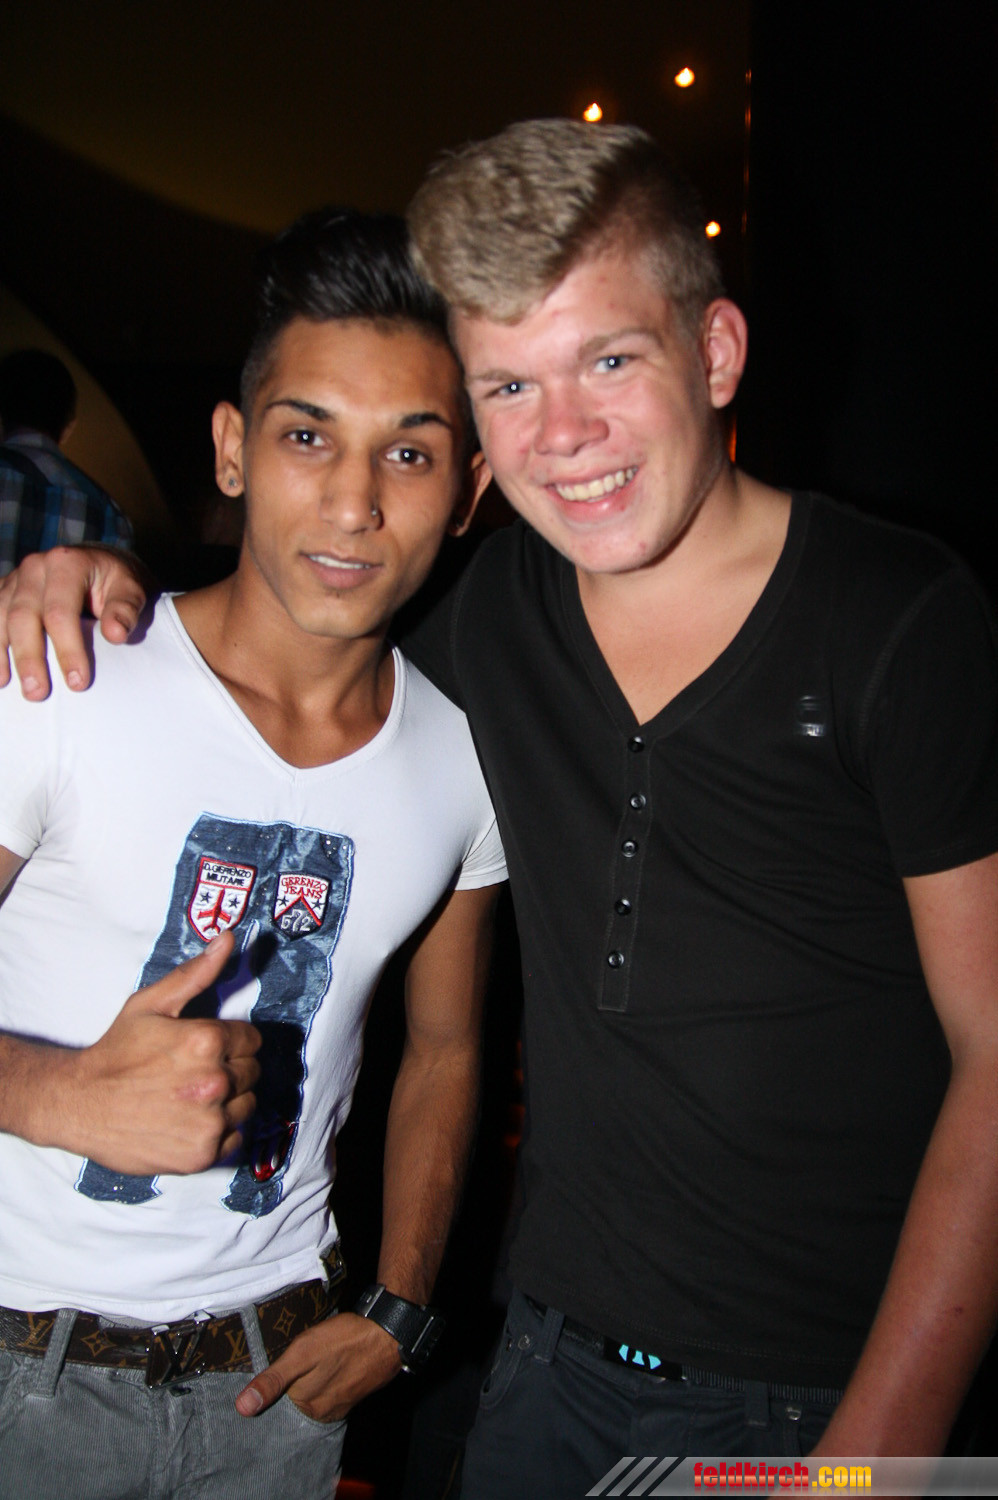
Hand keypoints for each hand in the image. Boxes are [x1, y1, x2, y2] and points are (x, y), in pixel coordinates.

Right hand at [0, 546, 148, 699]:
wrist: (98, 563)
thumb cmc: (115, 582)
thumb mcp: (131, 590)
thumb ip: (124, 610)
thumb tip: (115, 634)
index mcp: (66, 563)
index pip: (60, 612)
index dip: (67, 650)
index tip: (78, 683)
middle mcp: (35, 567)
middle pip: (23, 616)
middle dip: (29, 658)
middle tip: (37, 693)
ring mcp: (16, 578)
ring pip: (0, 616)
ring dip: (1, 653)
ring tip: (6, 684)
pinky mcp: (5, 590)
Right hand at [52, 931, 260, 1174]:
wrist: (79, 1104)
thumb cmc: (116, 1052)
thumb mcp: (151, 1004)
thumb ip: (196, 974)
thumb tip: (229, 938)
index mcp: (206, 1041)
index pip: (251, 1040)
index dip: (230, 1042)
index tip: (205, 1049)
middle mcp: (214, 1082)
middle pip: (252, 1072)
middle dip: (230, 1069)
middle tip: (193, 1073)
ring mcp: (210, 1122)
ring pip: (246, 1106)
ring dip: (227, 1102)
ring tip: (190, 1097)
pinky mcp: (202, 1154)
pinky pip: (234, 1139)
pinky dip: (218, 1132)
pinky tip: (189, 1120)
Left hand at [235, 1312, 402, 1423]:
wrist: (389, 1335)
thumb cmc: (345, 1340)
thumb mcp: (303, 1353)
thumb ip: (273, 1379)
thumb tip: (242, 1407)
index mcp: (306, 1406)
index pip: (275, 1404)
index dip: (268, 1388)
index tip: (266, 1375)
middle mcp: (321, 1413)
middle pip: (292, 1403)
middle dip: (286, 1388)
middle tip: (287, 1365)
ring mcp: (338, 1405)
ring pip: (310, 1398)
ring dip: (304, 1385)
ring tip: (304, 1365)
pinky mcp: (350, 1394)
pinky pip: (327, 1393)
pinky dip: (321, 1383)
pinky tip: (322, 1368)